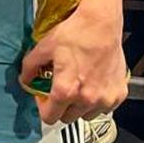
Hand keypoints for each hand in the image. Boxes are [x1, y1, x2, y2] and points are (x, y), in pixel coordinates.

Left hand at [20, 1, 127, 124]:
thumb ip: (30, 67)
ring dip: (79, 105)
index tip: (43, 97)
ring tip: (77, 84)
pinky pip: (104, 107)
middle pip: (67, 118)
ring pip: (86, 115)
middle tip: (59, 88)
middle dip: (60, 106)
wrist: (101, 24)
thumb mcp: (44, 47)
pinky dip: (97, 100)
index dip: (42, 107)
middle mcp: (86, 99)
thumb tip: (25, 79)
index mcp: (66, 90)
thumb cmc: (75, 33)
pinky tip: (92, 82)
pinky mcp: (118, 94)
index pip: (49, 117)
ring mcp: (104, 99)